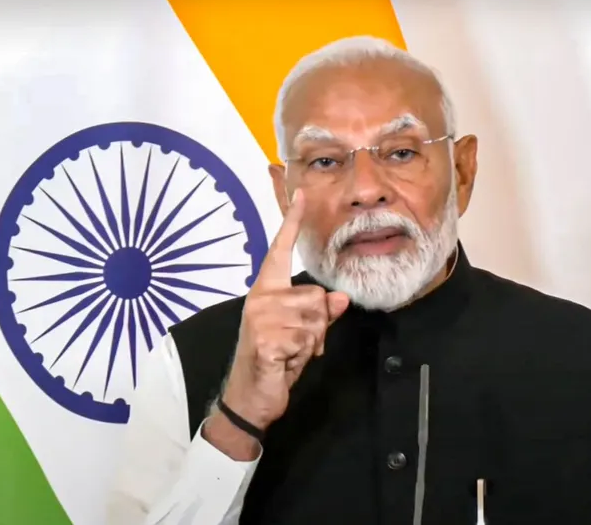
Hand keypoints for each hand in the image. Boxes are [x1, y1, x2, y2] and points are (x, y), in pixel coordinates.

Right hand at [220, 189, 349, 431]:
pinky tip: (285, 363)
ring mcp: (261, 316)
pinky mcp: (265, 338)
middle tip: (297, 345)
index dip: (291, 221)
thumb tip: (340, 298)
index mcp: (266, 290)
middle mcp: (262, 297)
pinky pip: (306, 339)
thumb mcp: (302, 333)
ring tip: (290, 353)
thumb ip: (321, 313)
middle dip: (318, 326)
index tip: (300, 193)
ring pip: (316, 318)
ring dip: (311, 343)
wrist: (249, 396)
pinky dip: (302, 356)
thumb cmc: (274, 360)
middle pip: (317, 297)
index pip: (280, 250)